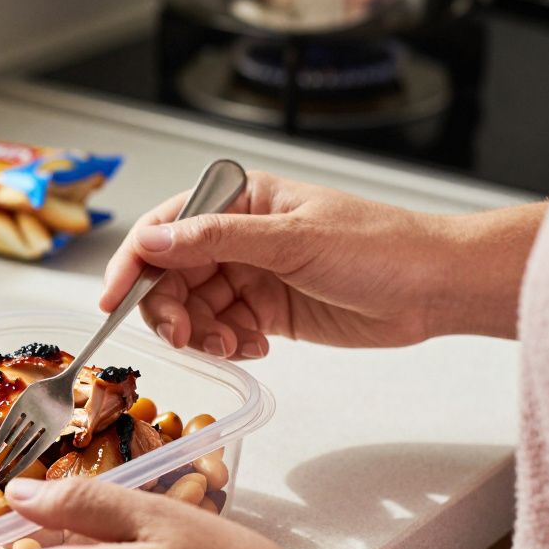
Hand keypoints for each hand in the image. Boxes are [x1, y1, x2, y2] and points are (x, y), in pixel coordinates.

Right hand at [99, 172, 532, 357]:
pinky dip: (228, 345)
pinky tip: (257, 347)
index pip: (164, 229)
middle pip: (170, 276)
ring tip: (234, 346)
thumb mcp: (293, 239)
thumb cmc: (379, 247)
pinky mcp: (264, 311)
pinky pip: (221, 330)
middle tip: (184, 337)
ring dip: (201, 333)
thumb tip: (154, 240)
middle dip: (169, 309)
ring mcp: (249, 275)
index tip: (112, 300)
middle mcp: (236, 236)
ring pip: (192, 309)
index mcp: (238, 201)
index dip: (132, 264)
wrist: (436, 289)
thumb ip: (218, 239)